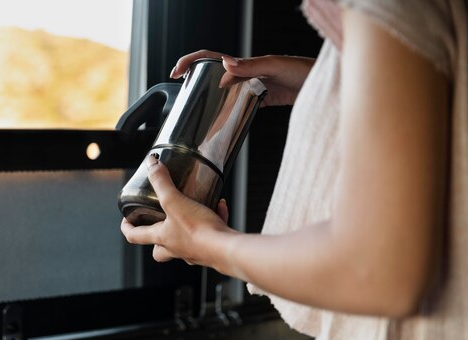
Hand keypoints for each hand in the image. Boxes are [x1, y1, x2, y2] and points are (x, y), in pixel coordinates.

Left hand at [121, 155, 231, 264]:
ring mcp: (193, 251)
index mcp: (162, 238)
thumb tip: (151, 166)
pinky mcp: (210, 249)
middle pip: (159, 249)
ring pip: (184, 242)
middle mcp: (176, 248)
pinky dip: (212, 220)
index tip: (125, 221)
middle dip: (157, 237)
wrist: (225, 249)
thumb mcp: (175, 201)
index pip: (135, 236)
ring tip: (192, 210)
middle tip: (158, 224)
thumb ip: (162, 182)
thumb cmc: (199, 232)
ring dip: (186, 226)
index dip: (127, 228)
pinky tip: (219, 207)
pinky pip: (209, 234)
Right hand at [169, 49, 315, 106]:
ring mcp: (255, 86)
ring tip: (196, 108)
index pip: (211, 58)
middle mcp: (247, 73)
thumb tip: (225, 65)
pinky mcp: (264, 98)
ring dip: (209, 96)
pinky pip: (241, 104)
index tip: (176, 72)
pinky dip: (230, 110)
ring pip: (224, 90)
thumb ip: (252, 66)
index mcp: (246, 63)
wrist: (326, 82)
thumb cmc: (305, 70)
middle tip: (179, 91)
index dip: (191, 61)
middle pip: (214, 74)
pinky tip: (225, 119)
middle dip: (194, 79)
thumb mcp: (276, 65)